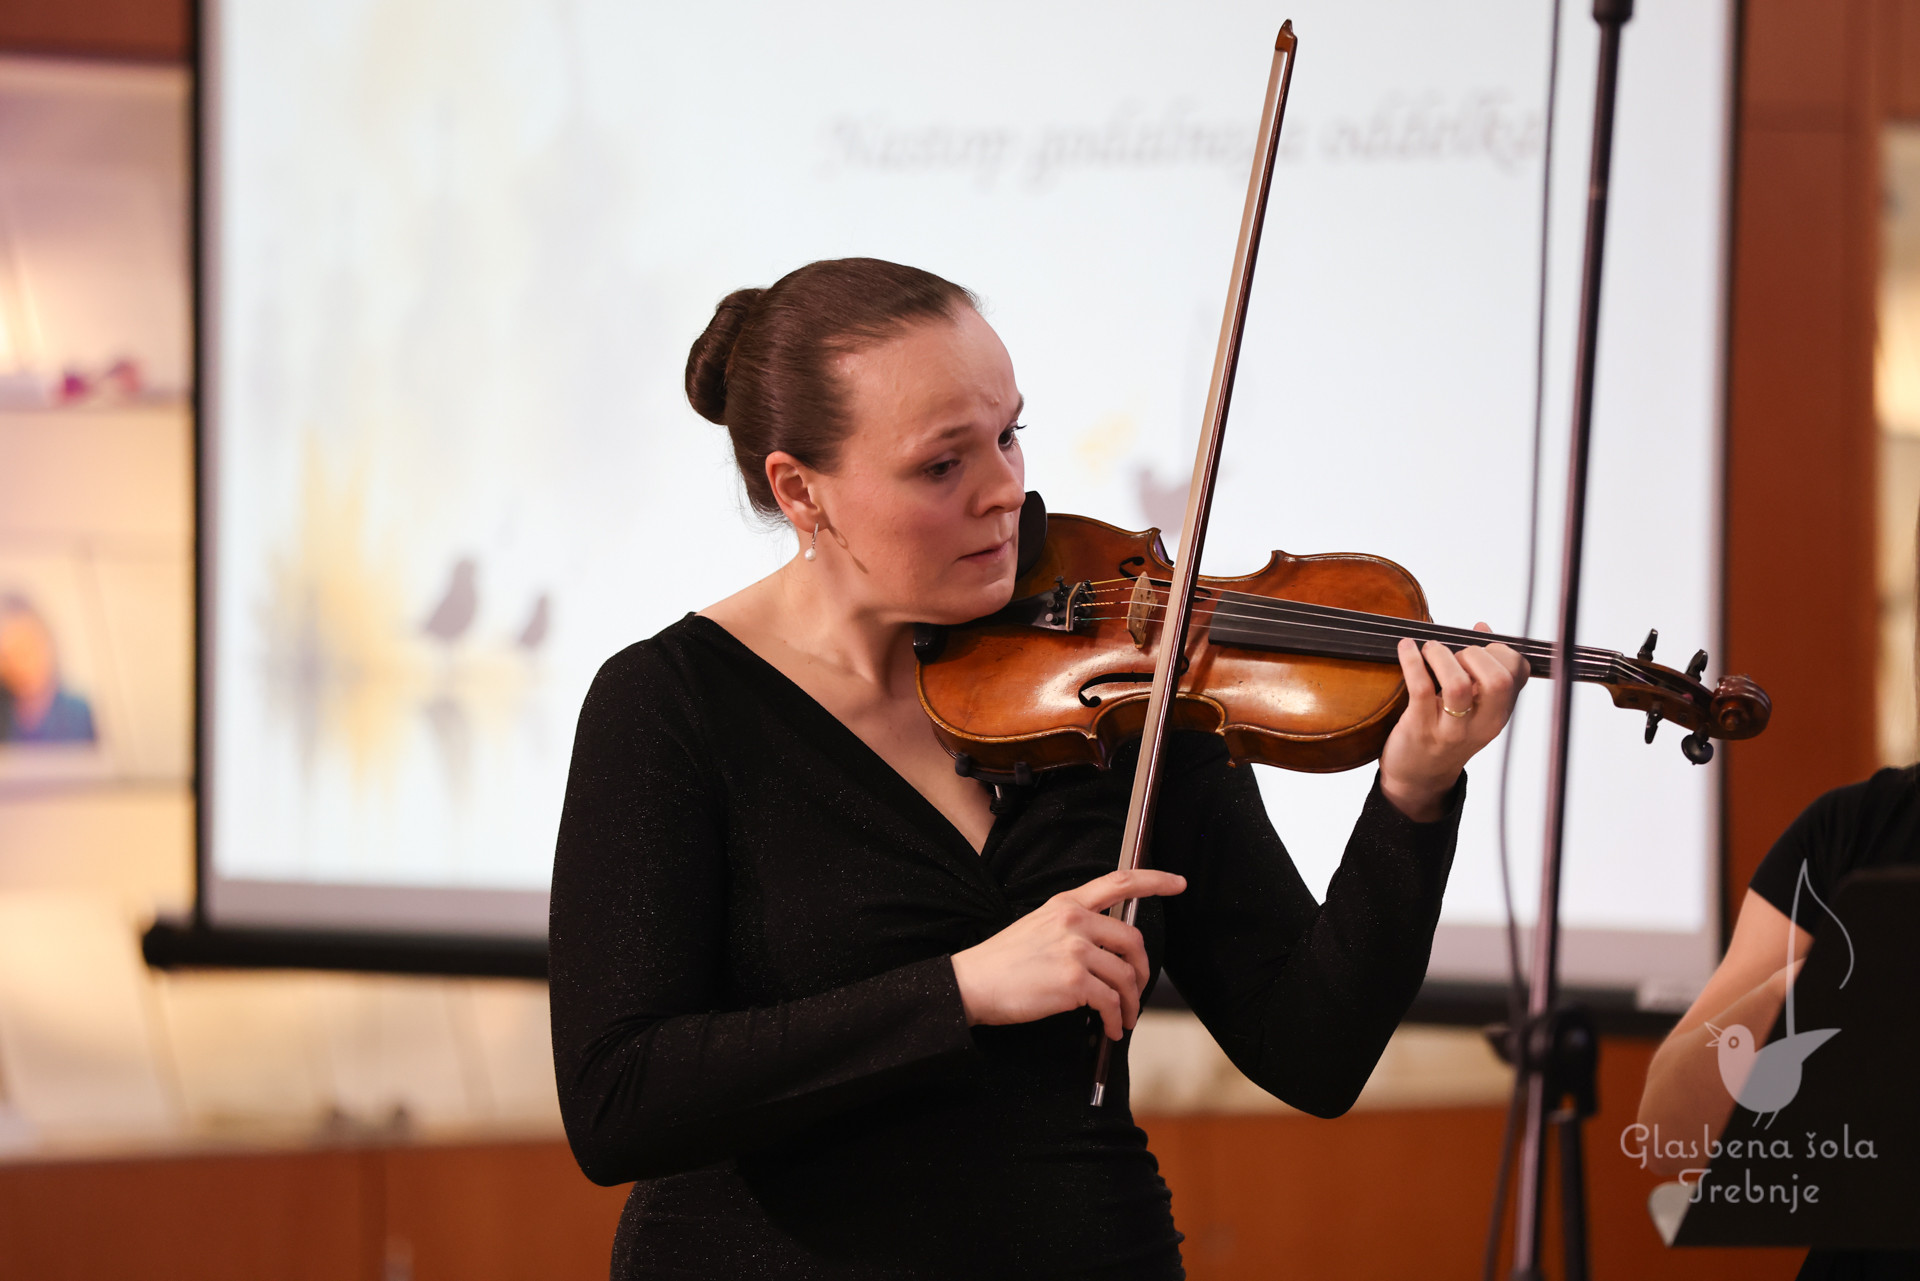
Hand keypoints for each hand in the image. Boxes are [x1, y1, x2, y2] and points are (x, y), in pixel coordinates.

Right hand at [950, 869, 1186, 1041]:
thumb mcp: (1037, 925)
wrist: (973, 983)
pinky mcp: (1073, 981)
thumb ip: (1072, 926)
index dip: (1154, 880)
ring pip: (1126, 976)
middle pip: (1133, 940)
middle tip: (1138, 989)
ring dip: (1130, 1004)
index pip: (1119, 881)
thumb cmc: (1002, 961)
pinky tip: (1108, 1029)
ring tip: (1122, 1019)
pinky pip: (1111, 1003)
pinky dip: (1114, 1020)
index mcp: (1066, 904)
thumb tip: (1107, 948)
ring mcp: (1075, 950)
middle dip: (1143, 971)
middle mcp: (1074, 921)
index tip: (1177, 883)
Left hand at [1378, 624, 1528, 821]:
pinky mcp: (1420, 728)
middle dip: (1476, 654)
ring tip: (1430, 650)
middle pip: (1498, 680)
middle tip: (1455, 654)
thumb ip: (1482, 669)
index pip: (1517, 672)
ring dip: (1442, 656)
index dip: (1500, 650)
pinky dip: (1411, 661)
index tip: (1480, 646)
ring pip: (1458, 685)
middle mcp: (1481, 723)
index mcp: (1499, 714)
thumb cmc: (1446, 734)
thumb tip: (1482, 627)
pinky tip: (1407, 648)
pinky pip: (1420, 689)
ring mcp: (1451, 729)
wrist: (1419, 778)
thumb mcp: (1475, 708)